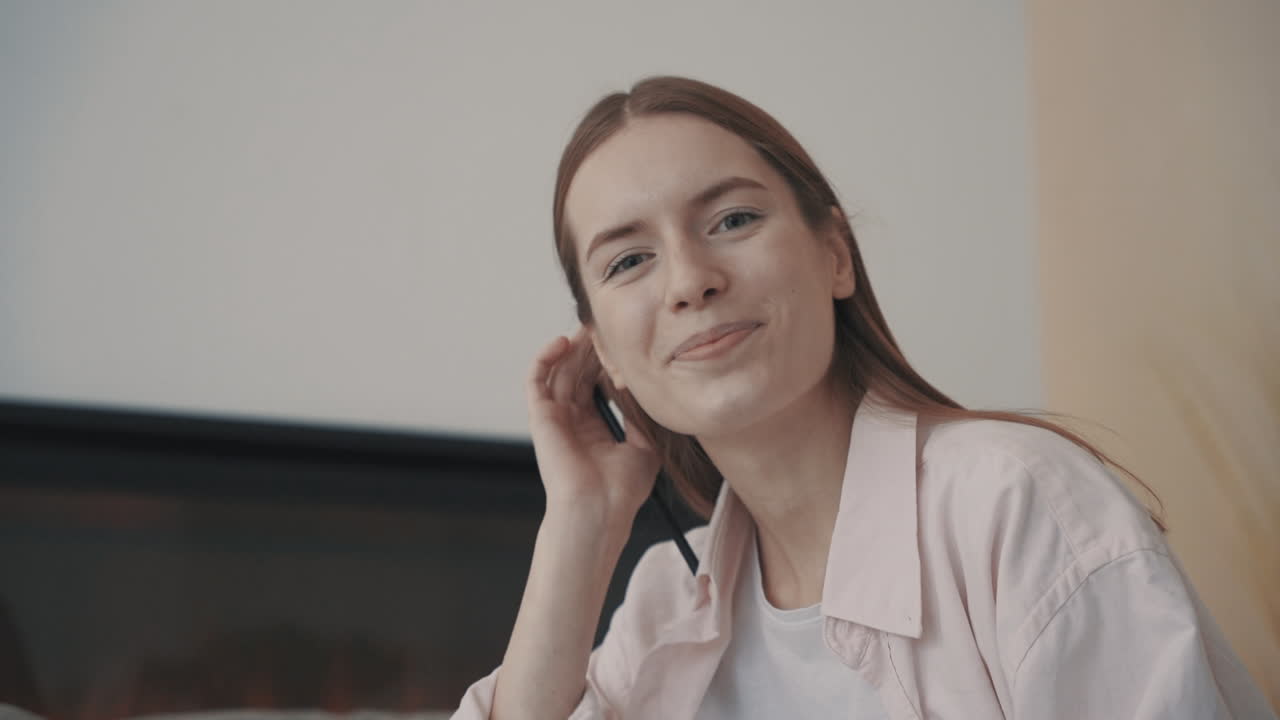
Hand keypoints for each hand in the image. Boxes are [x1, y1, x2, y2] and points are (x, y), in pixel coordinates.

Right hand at [526, 327, 661, 525]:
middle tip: (604, 324)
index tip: (622, 341)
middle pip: (577, 372)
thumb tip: (646, 391)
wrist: (599, 510)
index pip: (595, 384)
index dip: (605, 361)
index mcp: (592, 428)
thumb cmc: (621, 490)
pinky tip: (562, 341)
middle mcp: (571, 421)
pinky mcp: (540, 416)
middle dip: (590, 348)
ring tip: (588, 326)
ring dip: (572, 347)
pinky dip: (545, 357)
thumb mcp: (644, 448)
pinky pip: (536, 379)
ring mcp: (555, 418)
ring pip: (559, 370)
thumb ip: (640, 419)